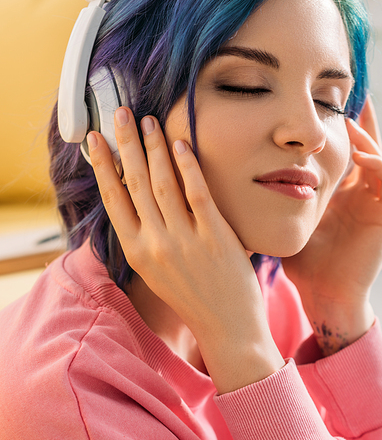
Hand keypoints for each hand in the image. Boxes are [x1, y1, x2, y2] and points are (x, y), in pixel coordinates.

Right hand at [88, 108, 284, 392]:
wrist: (227, 326)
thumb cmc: (193, 296)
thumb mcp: (157, 270)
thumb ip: (145, 237)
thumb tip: (136, 198)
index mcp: (136, 252)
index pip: (113, 200)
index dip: (103, 166)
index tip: (95, 139)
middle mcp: (155, 244)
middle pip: (133, 183)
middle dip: (124, 144)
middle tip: (120, 113)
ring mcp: (184, 240)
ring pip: (162, 184)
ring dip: (153, 148)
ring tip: (149, 121)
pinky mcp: (214, 237)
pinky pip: (197, 193)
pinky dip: (187, 166)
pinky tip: (181, 144)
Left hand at [282, 97, 381, 353]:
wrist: (326, 296)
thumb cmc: (304, 264)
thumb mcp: (285, 221)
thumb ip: (269, 200)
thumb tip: (235, 177)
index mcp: (337, 194)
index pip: (338, 150)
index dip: (331, 128)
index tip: (314, 103)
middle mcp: (359, 194)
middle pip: (362, 146)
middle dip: (355, 120)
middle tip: (342, 91)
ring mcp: (375, 204)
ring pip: (378, 156)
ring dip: (366, 135)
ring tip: (348, 116)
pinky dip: (377, 163)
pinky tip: (358, 152)